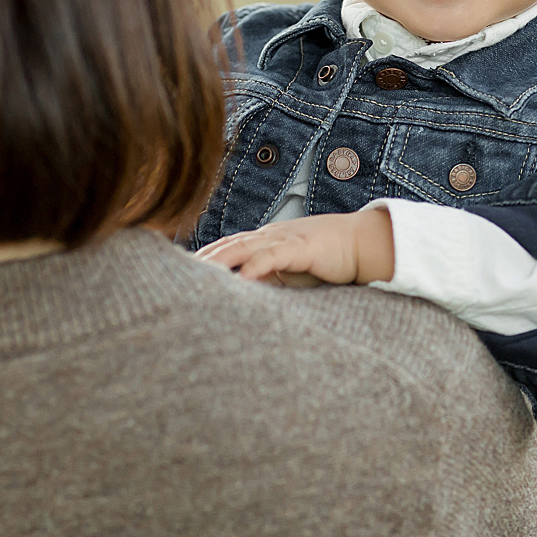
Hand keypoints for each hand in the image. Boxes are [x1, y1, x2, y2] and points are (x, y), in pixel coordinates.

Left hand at [196, 207, 395, 286]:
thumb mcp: (291, 273)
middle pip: (227, 244)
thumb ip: (268, 282)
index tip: (178, 272)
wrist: (363, 243)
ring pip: (243, 246)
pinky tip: (240, 278)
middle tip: (174, 275)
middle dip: (201, 259)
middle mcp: (269, 236)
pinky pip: (272, 256)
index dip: (203, 257)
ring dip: (218, 261)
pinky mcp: (302, 247)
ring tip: (196, 275)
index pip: (226, 246)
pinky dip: (254, 266)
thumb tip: (244, 301)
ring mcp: (284, 238)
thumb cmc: (327, 259)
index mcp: (264, 241)